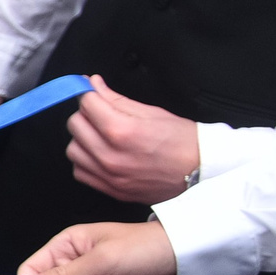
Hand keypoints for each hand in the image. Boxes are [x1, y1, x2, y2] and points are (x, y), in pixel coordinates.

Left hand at [63, 76, 197, 203]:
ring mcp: (110, 176)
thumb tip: (93, 84)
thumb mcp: (151, 112)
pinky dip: (85, 161)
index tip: (89, 89)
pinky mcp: (112, 190)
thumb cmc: (183, 141)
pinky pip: (80, 172)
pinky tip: (100, 154)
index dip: (87, 92)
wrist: (202, 170)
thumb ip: (116, 98)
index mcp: (123, 132)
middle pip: (75, 125)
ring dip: (83, 138)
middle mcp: (112, 156)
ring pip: (73, 149)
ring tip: (100, 134)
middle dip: (85, 113)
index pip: (87, 104)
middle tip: (99, 111)